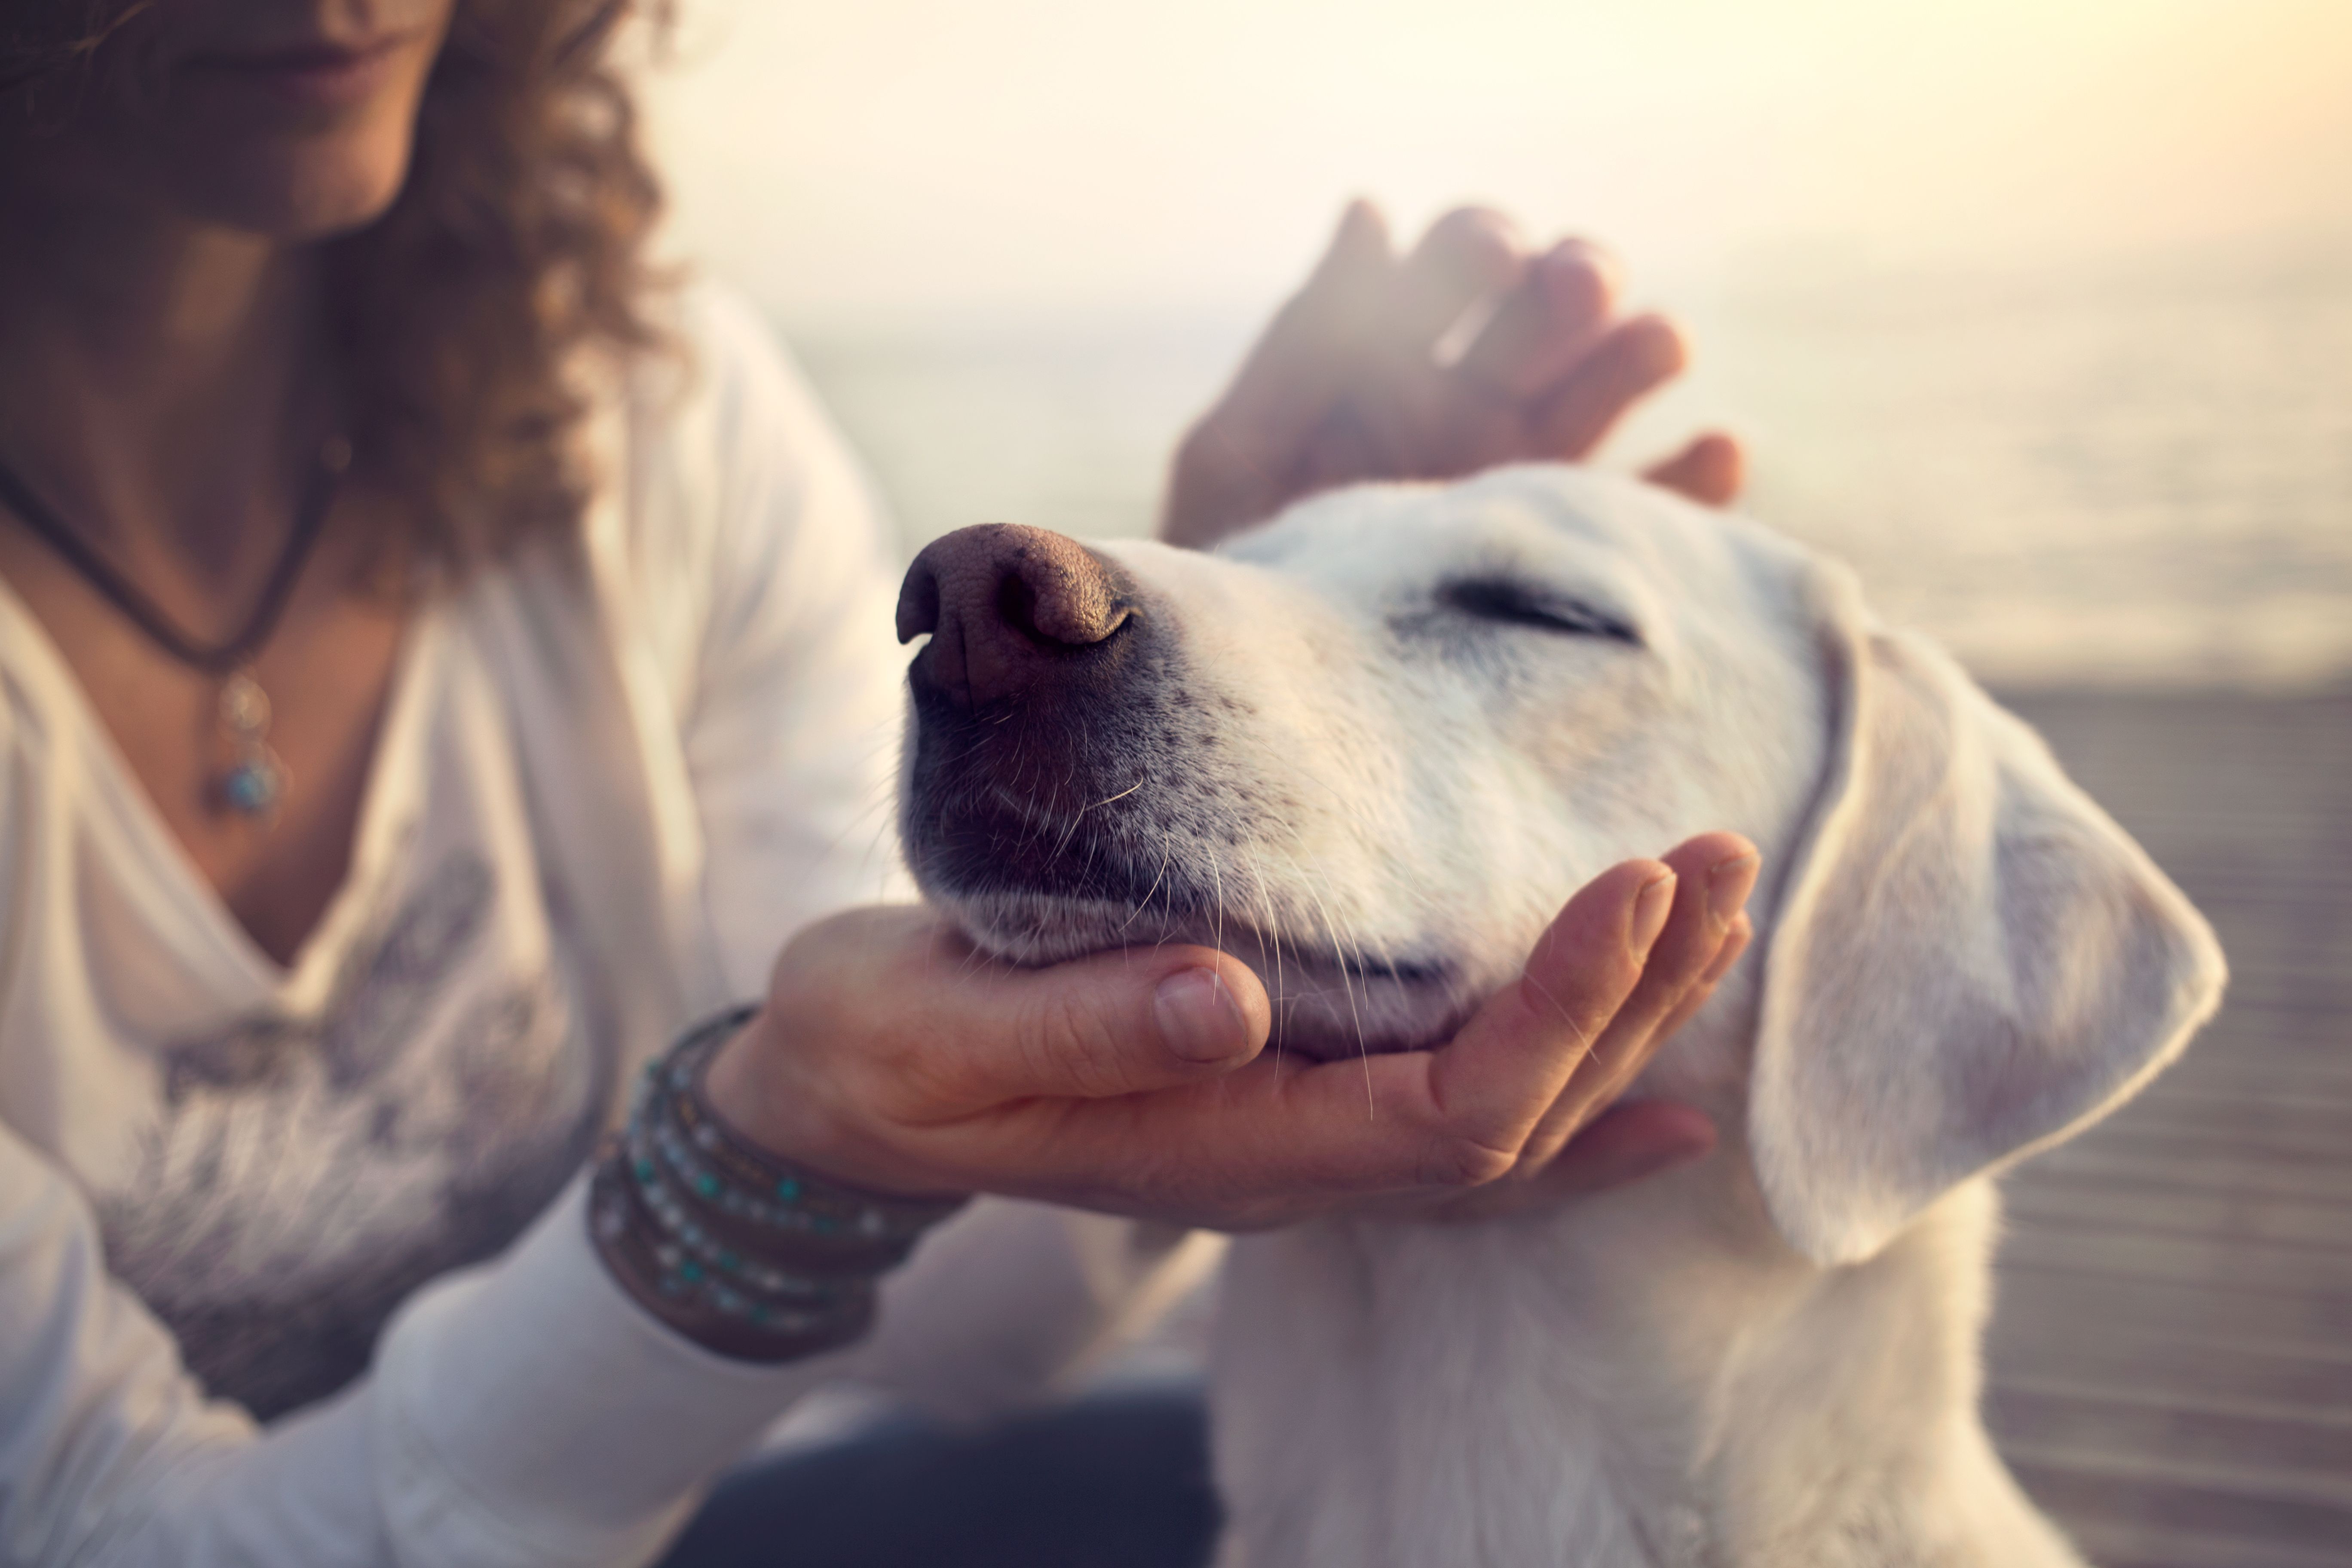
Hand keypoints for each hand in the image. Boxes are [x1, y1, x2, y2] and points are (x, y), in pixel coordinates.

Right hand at [701, 834, 1756, 1231]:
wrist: (840, 1093)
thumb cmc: (879, 1051)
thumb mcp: (936, 1030)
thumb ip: (1079, 1026)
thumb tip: (1227, 996)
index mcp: (1224, 1149)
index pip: (1449, 1111)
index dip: (1559, 1010)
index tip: (1634, 883)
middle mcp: (1288, 1164)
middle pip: (1517, 1118)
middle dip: (1633, 996)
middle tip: (1719, 859)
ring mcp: (1295, 1142)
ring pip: (1510, 1119)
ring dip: (1624, 1023)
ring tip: (1715, 913)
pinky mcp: (1285, 1094)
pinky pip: (1463, 1124)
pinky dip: (1572, 1103)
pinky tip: (1660, 1091)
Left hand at [1161, 201, 1743, 549]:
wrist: (1267, 710)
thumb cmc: (1233, 577)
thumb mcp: (1239, 458)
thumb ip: (1301, 345)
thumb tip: (1370, 209)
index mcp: (1396, 362)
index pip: (1460, 265)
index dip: (1479, 247)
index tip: (1490, 255)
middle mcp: (1478, 406)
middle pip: (1550, 313)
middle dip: (1571, 282)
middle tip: (1576, 286)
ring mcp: (1534, 480)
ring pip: (1611, 389)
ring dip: (1640, 351)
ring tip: (1658, 343)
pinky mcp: (1579, 561)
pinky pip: (1659, 515)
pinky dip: (1697, 480)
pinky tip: (1715, 451)